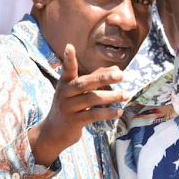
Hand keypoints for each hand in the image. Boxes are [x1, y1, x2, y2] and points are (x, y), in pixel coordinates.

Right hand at [28, 44, 128, 165]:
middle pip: (85, 83)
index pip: (68, 69)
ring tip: (126, 95)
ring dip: (111, 96)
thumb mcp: (77, 92)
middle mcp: (65, 93)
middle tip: (121, 75)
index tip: (69, 46)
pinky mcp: (73, 121)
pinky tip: (119, 111)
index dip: (69, 59)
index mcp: (65, 83)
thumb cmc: (70, 107)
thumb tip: (117, 69)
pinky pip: (93, 115)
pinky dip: (107, 113)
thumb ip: (95, 79)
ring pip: (91, 99)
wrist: (52, 133)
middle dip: (104, 78)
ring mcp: (68, 108)